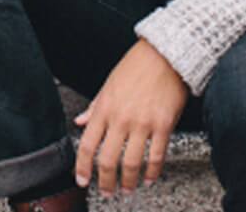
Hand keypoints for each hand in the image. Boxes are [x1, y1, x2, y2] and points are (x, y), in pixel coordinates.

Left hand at [74, 38, 187, 197]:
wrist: (165, 54)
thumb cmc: (136, 65)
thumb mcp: (109, 83)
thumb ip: (95, 106)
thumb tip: (80, 122)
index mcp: (105, 107)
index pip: (87, 145)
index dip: (82, 167)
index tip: (82, 180)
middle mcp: (121, 118)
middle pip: (108, 160)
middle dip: (105, 182)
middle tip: (106, 191)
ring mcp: (143, 123)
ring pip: (131, 164)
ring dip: (128, 182)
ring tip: (127, 189)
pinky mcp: (163, 125)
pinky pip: (157, 157)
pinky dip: (153, 172)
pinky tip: (150, 178)